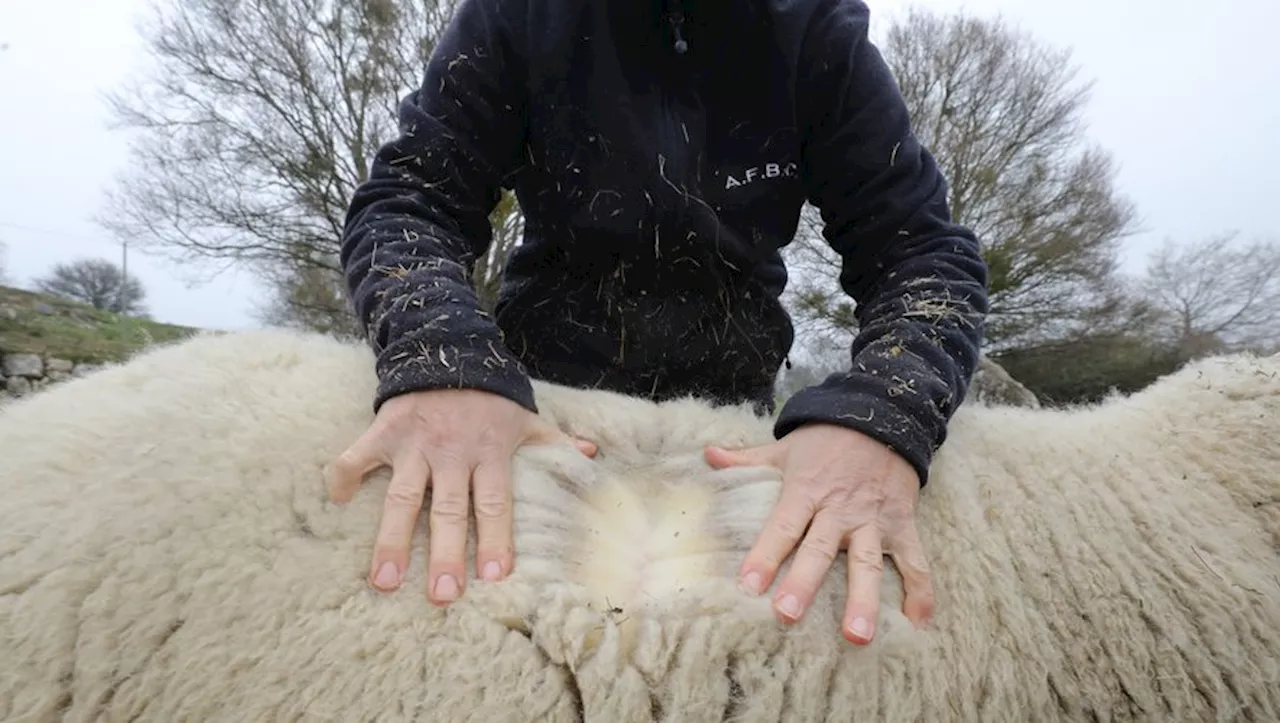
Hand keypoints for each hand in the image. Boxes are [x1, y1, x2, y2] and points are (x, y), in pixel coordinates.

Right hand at [326, 388, 596, 604]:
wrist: (448, 348)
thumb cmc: (491, 397)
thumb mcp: (527, 417)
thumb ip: (556, 444)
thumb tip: (592, 456)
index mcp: (491, 452)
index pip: (496, 502)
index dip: (497, 538)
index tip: (494, 575)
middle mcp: (453, 452)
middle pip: (450, 510)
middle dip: (447, 553)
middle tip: (443, 597)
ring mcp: (415, 443)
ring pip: (403, 497)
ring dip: (392, 539)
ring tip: (384, 581)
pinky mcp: (385, 430)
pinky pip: (357, 455)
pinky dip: (344, 475)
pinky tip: (335, 501)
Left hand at [704, 423, 932, 643]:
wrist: (882, 416)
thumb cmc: (826, 440)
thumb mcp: (784, 448)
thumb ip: (747, 459)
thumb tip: (708, 456)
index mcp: (806, 491)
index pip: (782, 526)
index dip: (764, 555)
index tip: (749, 585)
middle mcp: (839, 509)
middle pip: (819, 549)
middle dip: (804, 582)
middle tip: (788, 614)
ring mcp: (874, 519)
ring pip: (869, 563)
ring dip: (863, 599)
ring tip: (858, 636)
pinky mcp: (903, 524)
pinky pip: (915, 561)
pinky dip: (921, 592)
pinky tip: (918, 623)